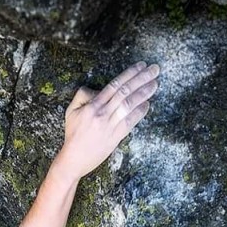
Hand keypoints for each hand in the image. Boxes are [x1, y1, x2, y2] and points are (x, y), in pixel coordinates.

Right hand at [63, 62, 158, 178]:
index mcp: (92, 106)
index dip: (129, 74)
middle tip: (155, 69)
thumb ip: (82, 95)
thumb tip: (97, 89)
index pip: (114, 85)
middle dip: (142, 79)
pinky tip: (147, 104)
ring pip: (129, 105)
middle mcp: (102, 114)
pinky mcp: (115, 138)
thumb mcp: (71, 111)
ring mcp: (109, 126)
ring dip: (144, 93)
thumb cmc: (73, 135)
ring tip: (155, 84)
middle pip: (125, 92)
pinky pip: (130, 122)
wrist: (73, 159)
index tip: (141, 66)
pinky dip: (140, 112)